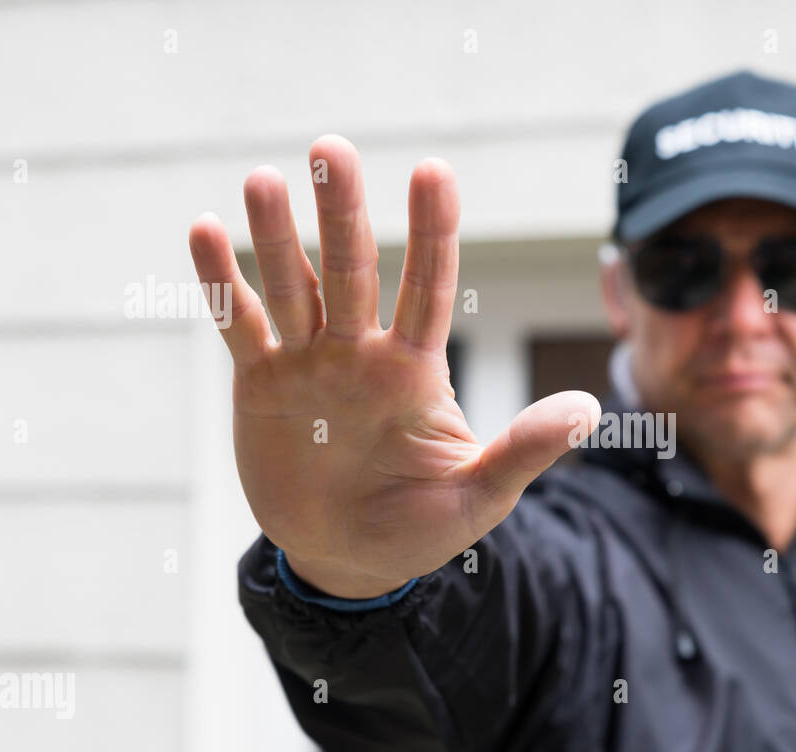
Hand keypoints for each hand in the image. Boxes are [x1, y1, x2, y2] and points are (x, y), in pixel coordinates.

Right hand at [188, 135, 599, 596]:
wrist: (346, 559)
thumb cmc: (420, 527)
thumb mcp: (478, 496)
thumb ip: (525, 451)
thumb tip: (591, 408)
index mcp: (414, 371)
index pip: (428, 288)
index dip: (432, 232)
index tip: (434, 170)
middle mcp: (360, 353)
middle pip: (351, 270)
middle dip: (341, 213)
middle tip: (332, 147)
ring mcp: (309, 364)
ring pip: (292, 287)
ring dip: (276, 238)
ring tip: (263, 179)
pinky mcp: (261, 385)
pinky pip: (239, 327)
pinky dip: (220, 284)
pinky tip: (204, 232)